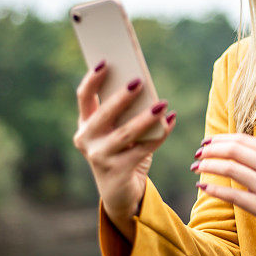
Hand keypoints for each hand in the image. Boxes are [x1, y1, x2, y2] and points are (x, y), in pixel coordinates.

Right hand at [73, 60, 176, 240]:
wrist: (120, 193)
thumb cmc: (122, 152)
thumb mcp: (118, 131)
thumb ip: (126, 113)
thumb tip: (145, 88)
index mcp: (85, 125)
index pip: (84, 97)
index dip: (92, 79)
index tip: (105, 62)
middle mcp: (87, 140)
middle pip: (104, 114)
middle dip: (122, 97)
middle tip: (139, 81)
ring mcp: (99, 158)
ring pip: (125, 133)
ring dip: (146, 117)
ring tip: (163, 104)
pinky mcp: (117, 172)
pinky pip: (143, 149)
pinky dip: (160, 135)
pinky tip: (171, 121)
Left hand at [190, 133, 255, 252]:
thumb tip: (243, 149)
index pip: (242, 139)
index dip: (220, 139)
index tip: (207, 142)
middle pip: (233, 150)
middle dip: (210, 150)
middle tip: (198, 154)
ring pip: (230, 169)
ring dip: (208, 166)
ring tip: (196, 168)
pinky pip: (233, 195)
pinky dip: (214, 189)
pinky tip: (203, 186)